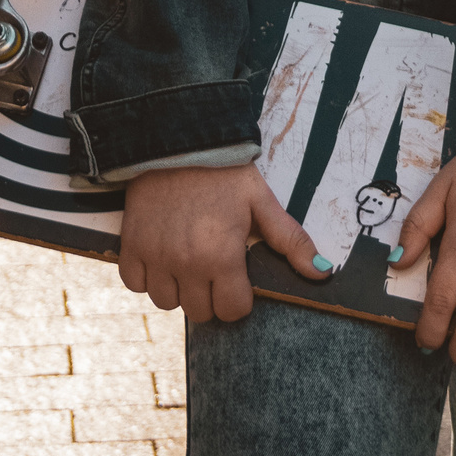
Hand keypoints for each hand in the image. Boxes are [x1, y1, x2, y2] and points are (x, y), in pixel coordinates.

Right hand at [117, 163, 325, 323]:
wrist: (178, 142)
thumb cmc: (225, 173)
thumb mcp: (263, 203)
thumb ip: (291, 241)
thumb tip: (323, 274)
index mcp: (222, 257)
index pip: (233, 311)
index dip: (239, 298)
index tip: (238, 277)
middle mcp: (186, 264)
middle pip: (201, 313)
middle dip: (211, 296)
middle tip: (214, 266)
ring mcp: (155, 257)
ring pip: (167, 303)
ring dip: (179, 289)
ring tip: (188, 261)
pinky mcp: (131, 247)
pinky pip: (136, 285)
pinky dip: (149, 277)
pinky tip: (163, 256)